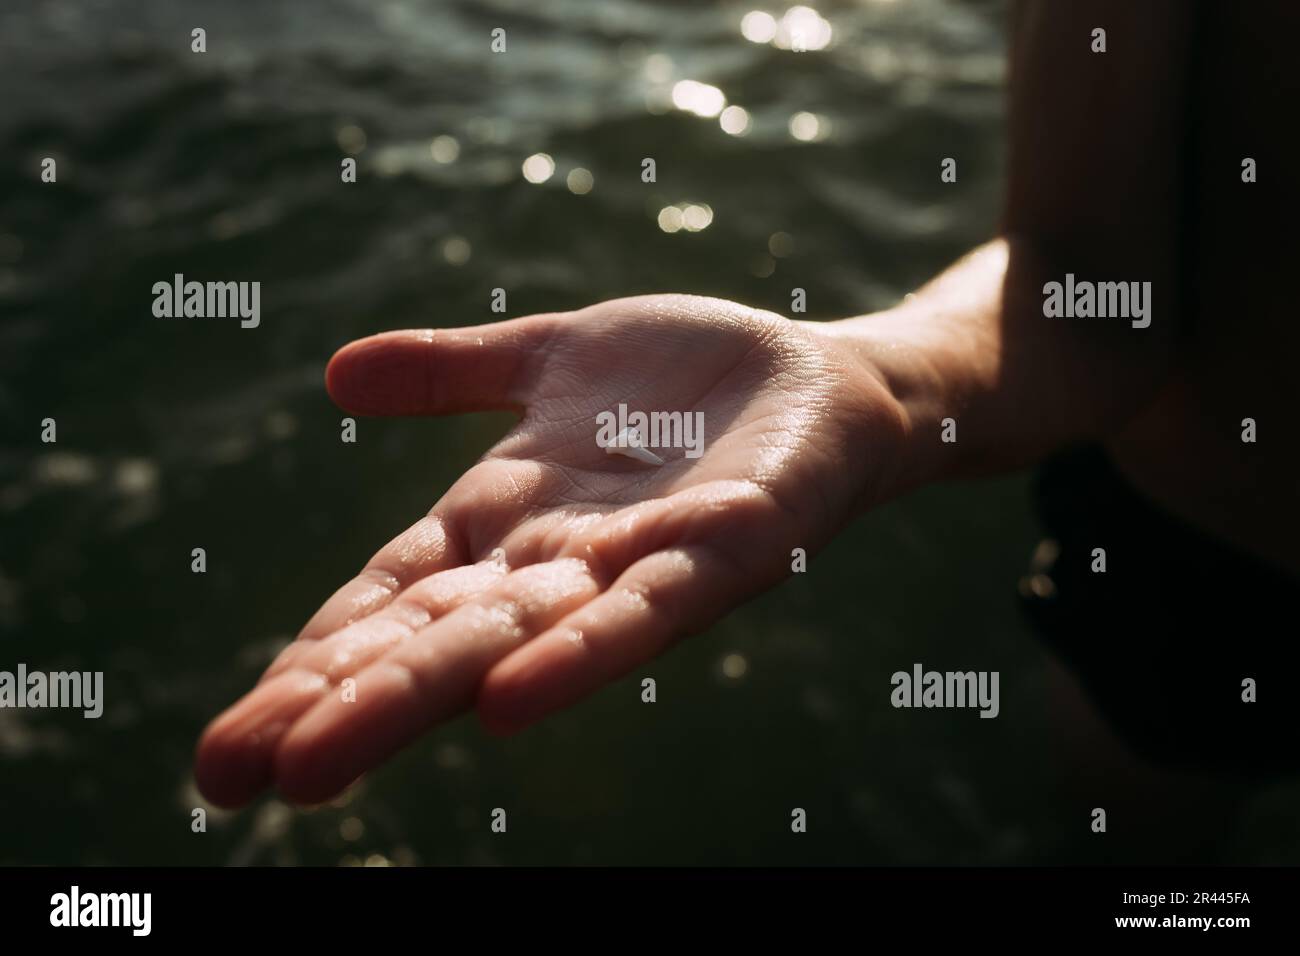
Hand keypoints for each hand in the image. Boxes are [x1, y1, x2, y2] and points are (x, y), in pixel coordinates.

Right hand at [194, 294, 905, 806]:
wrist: (823, 378)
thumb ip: (452, 373)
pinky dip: (579, 657)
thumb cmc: (686, 378)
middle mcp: (558, 559)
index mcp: (506, 517)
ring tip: (318, 762)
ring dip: (419, 699)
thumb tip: (333, 374)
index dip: (311, 657)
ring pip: (515, 641)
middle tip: (228, 775)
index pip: (389, 599)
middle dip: (333, 702)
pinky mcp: (729, 551)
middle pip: (430, 639)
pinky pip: (646, 612)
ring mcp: (639, 564)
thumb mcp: (548, 357)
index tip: (228, 738)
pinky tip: (510, 704)